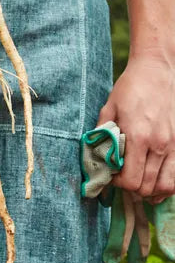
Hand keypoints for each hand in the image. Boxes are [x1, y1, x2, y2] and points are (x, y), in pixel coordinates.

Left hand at [97, 53, 174, 203]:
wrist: (156, 71)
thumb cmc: (130, 88)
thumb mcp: (109, 108)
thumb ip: (102, 134)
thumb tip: (96, 158)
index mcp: (137, 136)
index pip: (130, 180)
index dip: (118, 184)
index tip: (111, 175)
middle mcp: (159, 145)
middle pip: (147, 187)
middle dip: (131, 188)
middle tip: (123, 178)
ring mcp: (174, 145)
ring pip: (166, 187)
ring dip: (151, 190)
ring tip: (139, 182)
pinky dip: (167, 185)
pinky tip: (156, 180)